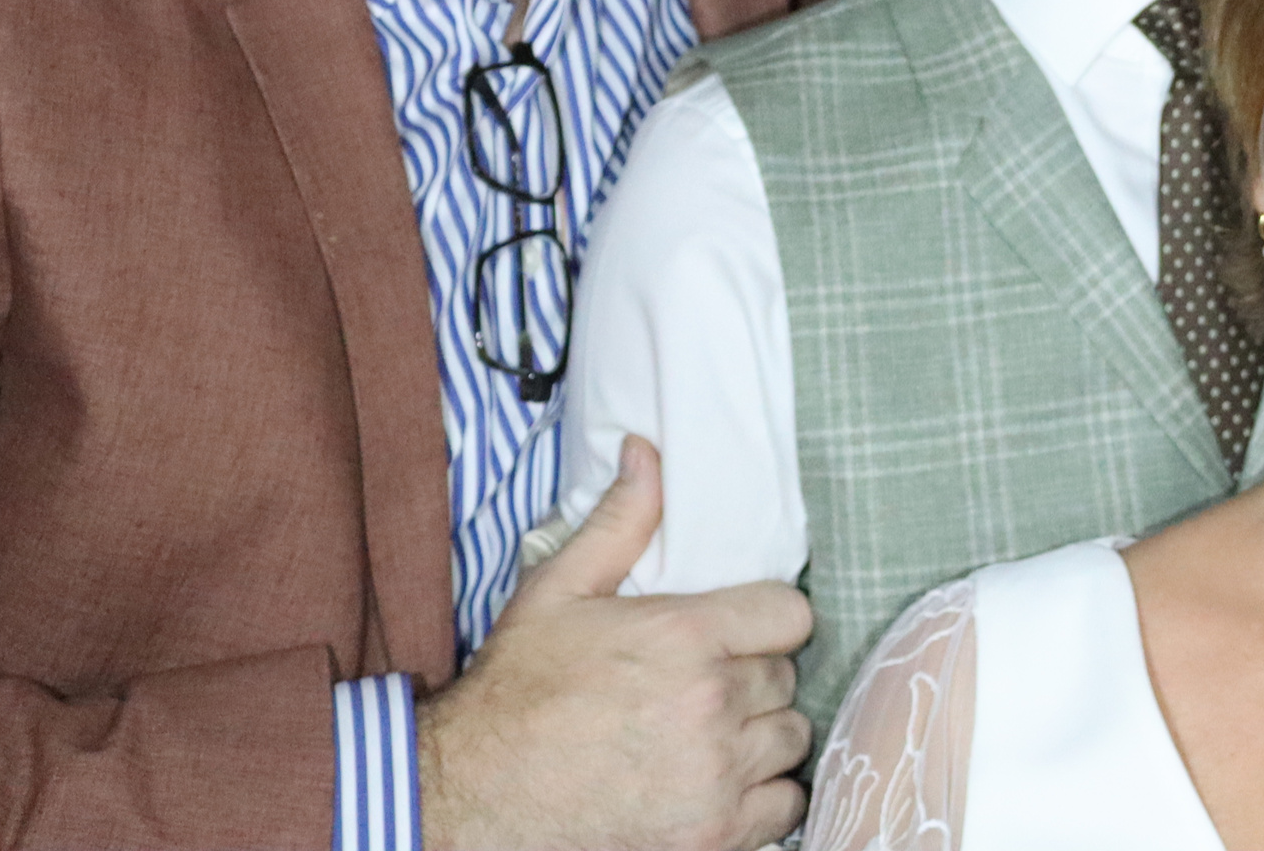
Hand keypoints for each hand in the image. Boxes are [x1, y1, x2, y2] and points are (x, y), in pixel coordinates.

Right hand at [420, 439, 816, 850]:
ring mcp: (716, 775)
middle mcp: (712, 703)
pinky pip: (785, 805)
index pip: (791, 615)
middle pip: (788, 678)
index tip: (738, 634)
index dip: (766, 621)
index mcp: (686, 635)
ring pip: (790, 739)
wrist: (472, 794)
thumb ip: (620, 520)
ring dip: (761, 736)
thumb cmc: (516, 690)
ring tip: (713, 735)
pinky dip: (763, 797)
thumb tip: (647, 450)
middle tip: (707, 688)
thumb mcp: (558, 591)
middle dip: (753, 678)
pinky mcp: (712, 834)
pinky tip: (722, 784)